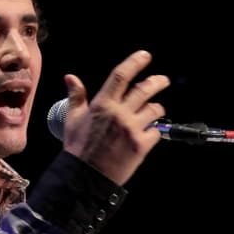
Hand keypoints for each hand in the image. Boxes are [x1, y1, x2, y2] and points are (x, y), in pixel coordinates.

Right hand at [58, 50, 169, 184]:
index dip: (135, 62)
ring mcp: (132, 129)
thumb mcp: (72, 119)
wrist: (85, 176)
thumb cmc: (78, 148)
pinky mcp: (141, 145)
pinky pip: (156, 132)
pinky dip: (155, 131)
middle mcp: (119, 113)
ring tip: (155, 111)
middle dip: (157, 82)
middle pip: (145, 89)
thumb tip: (71, 78)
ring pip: (155, 110)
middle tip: (163, 80)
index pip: (121, 75)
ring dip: (157, 109)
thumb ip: (76, 96)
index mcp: (102, 104)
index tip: (145, 56)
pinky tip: (149, 133)